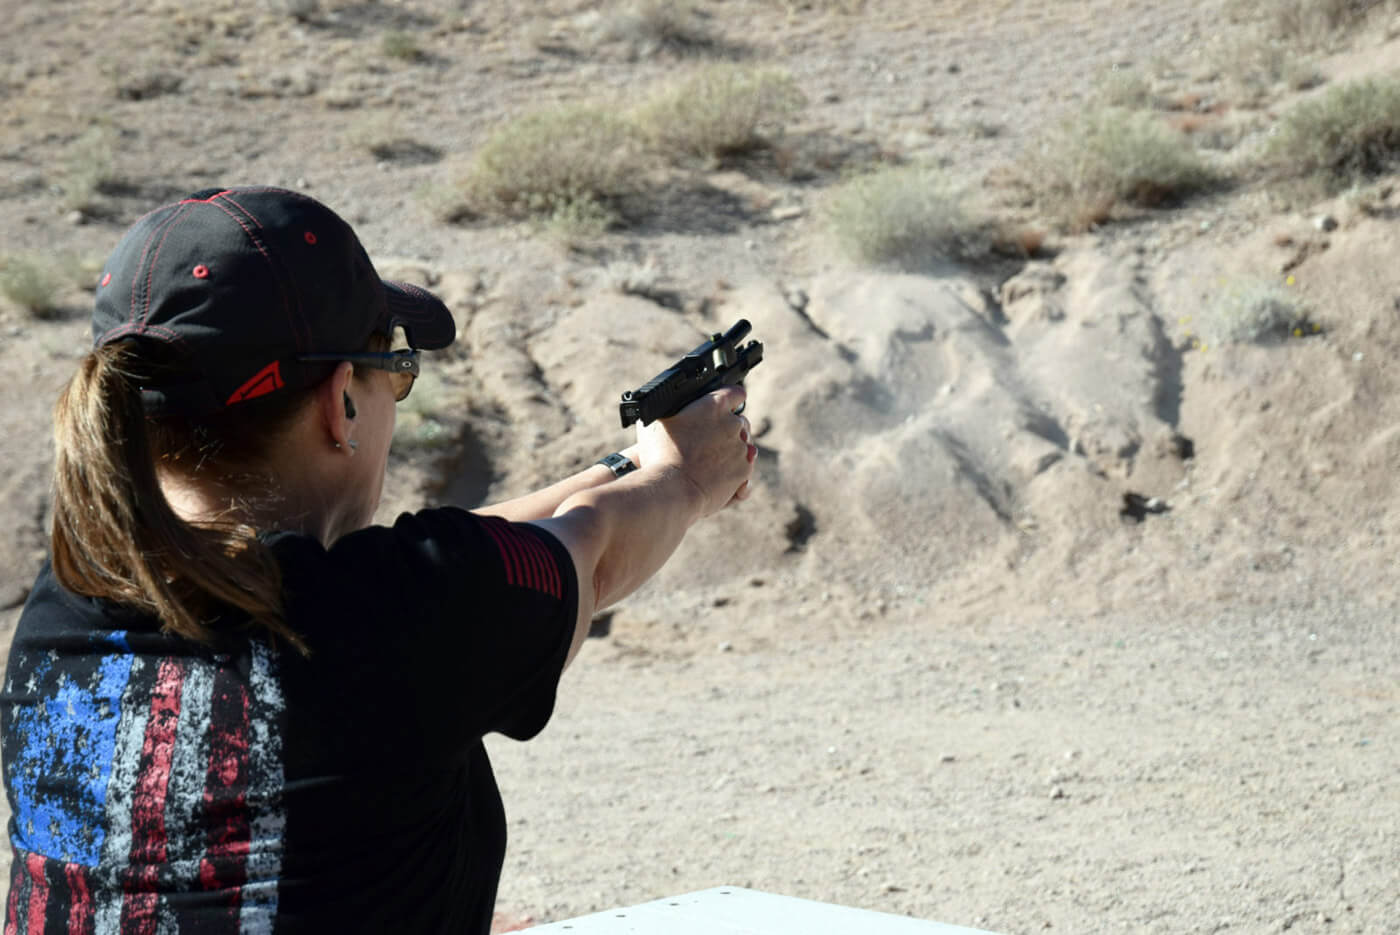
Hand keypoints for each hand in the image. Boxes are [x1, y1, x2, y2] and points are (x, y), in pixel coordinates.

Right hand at [636, 385, 755, 516]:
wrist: (671, 488)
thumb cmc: (659, 454)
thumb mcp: (659, 420)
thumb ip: (675, 410)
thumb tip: (675, 410)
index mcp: (714, 405)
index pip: (735, 393)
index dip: (731, 399)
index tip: (727, 405)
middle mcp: (732, 424)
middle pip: (740, 421)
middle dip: (729, 429)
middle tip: (711, 441)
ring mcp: (741, 448)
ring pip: (744, 446)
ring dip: (733, 451)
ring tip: (712, 462)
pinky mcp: (743, 471)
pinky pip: (745, 468)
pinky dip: (736, 472)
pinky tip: (720, 475)